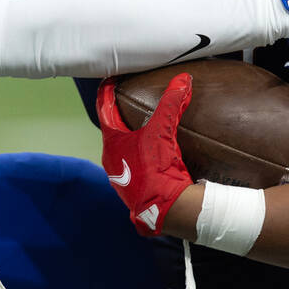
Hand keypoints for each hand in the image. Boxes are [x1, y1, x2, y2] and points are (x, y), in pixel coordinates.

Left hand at [96, 73, 193, 235]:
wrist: (164, 208)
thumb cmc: (156, 170)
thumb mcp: (162, 132)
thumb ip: (171, 104)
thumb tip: (183, 79)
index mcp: (111, 143)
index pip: (105, 110)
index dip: (107, 94)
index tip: (109, 82)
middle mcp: (111, 159)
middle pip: (112, 130)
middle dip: (117, 115)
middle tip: (123, 101)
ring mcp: (120, 176)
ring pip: (121, 149)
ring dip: (128, 137)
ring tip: (137, 126)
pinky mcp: (133, 188)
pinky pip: (132, 164)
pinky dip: (138, 154)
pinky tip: (149, 154)